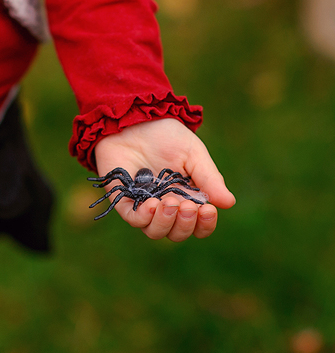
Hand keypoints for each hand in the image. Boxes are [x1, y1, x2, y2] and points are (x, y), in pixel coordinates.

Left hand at [92, 118, 235, 240]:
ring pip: (156, 232)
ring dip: (166, 222)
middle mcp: (166, 206)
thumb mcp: (193, 154)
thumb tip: (229, 203)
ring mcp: (143, 204)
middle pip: (177, 233)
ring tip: (169, 202)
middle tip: (187, 205)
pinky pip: (134, 220)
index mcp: (187, 197)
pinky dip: (144, 218)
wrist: (134, 119)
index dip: (204, 224)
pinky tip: (152, 205)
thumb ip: (209, 178)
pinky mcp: (123, 200)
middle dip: (185, 224)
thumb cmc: (165, 135)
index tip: (208, 210)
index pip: (198, 224)